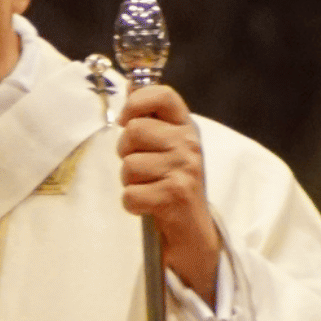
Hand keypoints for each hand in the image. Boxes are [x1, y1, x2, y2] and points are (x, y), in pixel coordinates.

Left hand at [117, 84, 221, 303]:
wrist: (194, 232)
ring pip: (128, 165)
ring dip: (130, 182)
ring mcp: (185, 169)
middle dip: (126, 153)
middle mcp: (189, 144)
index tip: (126, 119)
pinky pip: (130, 194)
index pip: (163, 95)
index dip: (136, 103)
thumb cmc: (173, 185)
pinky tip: (149, 207)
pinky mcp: (175, 195)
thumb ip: (151, 120)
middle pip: (133, 131)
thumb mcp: (167, 148)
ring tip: (150, 189)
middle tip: (142, 168)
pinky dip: (133, 204)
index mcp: (186, 128)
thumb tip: (130, 87)